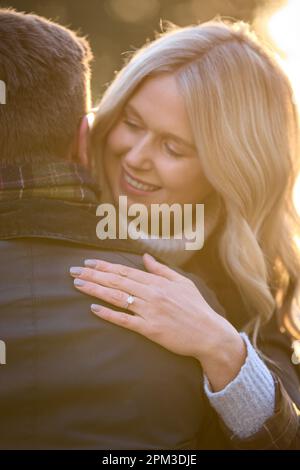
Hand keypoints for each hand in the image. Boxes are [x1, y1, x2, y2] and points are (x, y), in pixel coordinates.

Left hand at [69, 253, 244, 378]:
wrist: (209, 334)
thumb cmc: (196, 308)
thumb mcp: (183, 283)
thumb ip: (162, 270)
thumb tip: (145, 257)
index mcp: (158, 282)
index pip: (126, 271)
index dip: (105, 266)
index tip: (88, 262)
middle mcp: (152, 294)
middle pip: (117, 281)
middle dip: (94, 275)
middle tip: (74, 271)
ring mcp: (150, 312)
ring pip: (117, 297)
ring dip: (96, 290)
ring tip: (78, 284)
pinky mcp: (150, 329)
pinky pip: (125, 320)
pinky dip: (109, 314)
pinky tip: (94, 308)